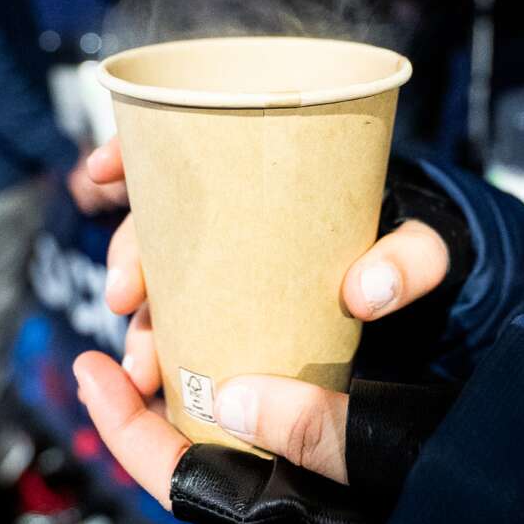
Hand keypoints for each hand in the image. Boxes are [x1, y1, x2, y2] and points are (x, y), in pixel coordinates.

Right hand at [74, 139, 450, 501]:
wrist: (422, 284)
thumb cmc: (413, 246)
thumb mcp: (422, 242)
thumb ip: (409, 259)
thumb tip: (364, 293)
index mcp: (268, 175)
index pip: (183, 146)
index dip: (131, 149)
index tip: (100, 170)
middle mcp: (236, 214)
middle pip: (160, 219)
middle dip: (128, 255)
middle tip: (125, 296)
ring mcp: (228, 263)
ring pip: (163, 279)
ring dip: (140, 319)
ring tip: (139, 362)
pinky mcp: (233, 311)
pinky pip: (181, 323)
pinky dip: (158, 347)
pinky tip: (143, 377)